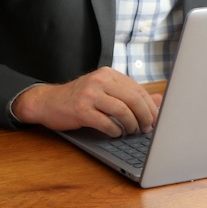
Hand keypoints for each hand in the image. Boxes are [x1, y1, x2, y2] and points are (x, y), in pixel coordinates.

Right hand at [11, 67, 162, 136]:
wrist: (48, 101)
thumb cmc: (79, 98)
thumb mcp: (105, 92)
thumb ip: (130, 95)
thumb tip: (158, 100)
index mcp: (108, 74)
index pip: (137, 89)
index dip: (149, 106)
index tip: (154, 120)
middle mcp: (99, 80)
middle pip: (133, 99)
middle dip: (145, 116)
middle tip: (147, 128)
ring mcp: (89, 94)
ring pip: (122, 110)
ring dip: (131, 125)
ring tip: (132, 132)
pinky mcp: (81, 110)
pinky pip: (106, 122)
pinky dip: (115, 130)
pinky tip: (116, 133)